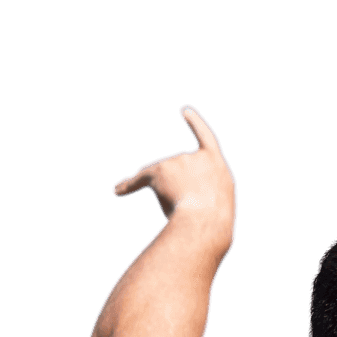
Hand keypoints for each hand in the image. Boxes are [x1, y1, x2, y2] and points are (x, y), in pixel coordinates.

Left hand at [113, 105, 236, 247]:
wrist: (206, 224)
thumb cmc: (211, 226)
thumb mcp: (211, 211)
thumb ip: (194, 198)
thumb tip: (165, 199)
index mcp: (218, 168)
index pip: (206, 139)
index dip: (195, 124)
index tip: (184, 110)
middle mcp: (198, 158)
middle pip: (178, 173)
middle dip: (178, 194)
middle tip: (189, 211)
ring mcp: (179, 161)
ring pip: (161, 181)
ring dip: (167, 199)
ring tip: (182, 213)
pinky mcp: (160, 169)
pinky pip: (139, 180)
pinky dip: (129, 187)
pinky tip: (117, 191)